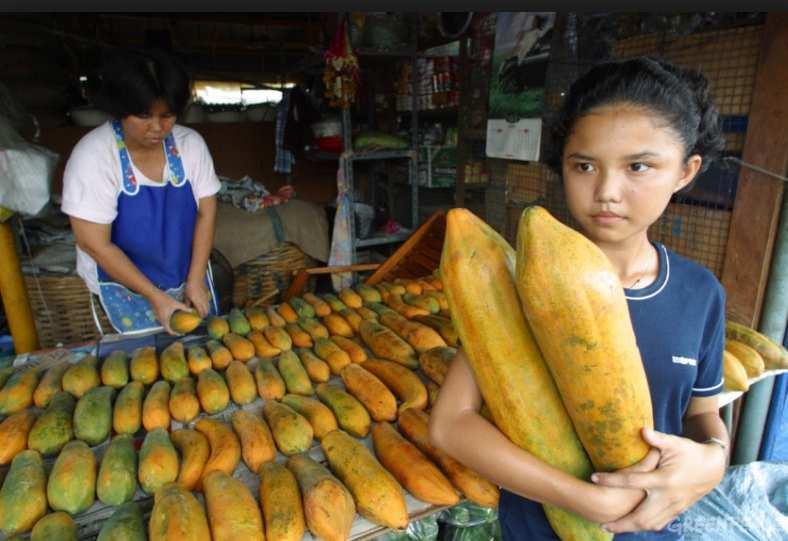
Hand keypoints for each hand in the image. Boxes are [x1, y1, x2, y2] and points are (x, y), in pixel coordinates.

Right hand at [148, 290, 190, 334]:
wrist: (153, 294)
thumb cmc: (163, 299)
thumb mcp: (175, 303)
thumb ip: (183, 307)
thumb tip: (191, 310)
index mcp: (164, 320)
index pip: (169, 331)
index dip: (175, 334)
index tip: (181, 334)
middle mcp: (160, 320)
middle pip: (167, 328)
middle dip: (174, 330)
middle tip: (180, 330)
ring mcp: (158, 317)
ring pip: (165, 324)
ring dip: (171, 325)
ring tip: (177, 324)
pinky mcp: (157, 313)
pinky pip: (163, 319)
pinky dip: (168, 320)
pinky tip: (173, 316)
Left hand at [184, 278, 210, 316]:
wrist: (196, 279)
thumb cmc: (190, 287)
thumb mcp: (186, 296)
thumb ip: (187, 303)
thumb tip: (187, 308)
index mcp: (198, 303)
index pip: (201, 312)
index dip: (201, 316)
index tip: (199, 318)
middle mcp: (204, 302)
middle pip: (207, 311)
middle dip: (204, 314)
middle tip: (201, 315)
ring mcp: (206, 298)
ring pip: (208, 306)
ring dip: (206, 309)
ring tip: (202, 310)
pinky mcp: (207, 295)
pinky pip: (208, 302)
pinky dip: (206, 304)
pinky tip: (202, 303)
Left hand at [591, 427, 726, 532]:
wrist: (713, 468)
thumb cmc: (690, 452)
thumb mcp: (675, 443)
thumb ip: (657, 439)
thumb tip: (641, 429)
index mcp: (664, 479)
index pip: (632, 481)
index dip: (611, 480)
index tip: (594, 478)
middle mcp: (668, 496)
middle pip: (641, 516)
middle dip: (621, 522)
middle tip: (602, 524)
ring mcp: (674, 506)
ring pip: (650, 524)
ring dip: (631, 528)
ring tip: (613, 527)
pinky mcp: (678, 510)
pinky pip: (660, 523)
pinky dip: (645, 527)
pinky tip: (632, 526)